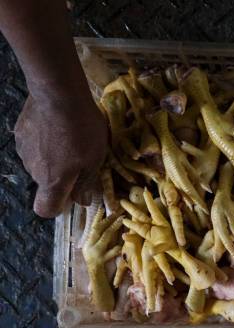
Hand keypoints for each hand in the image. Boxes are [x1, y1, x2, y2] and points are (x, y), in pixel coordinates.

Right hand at [14, 89, 107, 216]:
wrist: (59, 94)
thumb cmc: (82, 131)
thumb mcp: (95, 159)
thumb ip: (86, 183)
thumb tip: (82, 202)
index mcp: (52, 181)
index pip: (45, 209)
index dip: (57, 206)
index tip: (71, 194)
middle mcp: (33, 170)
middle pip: (46, 183)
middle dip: (62, 176)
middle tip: (80, 156)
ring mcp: (23, 151)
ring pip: (40, 163)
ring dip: (53, 157)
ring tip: (70, 137)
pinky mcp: (20, 133)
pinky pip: (34, 145)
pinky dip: (44, 141)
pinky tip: (56, 126)